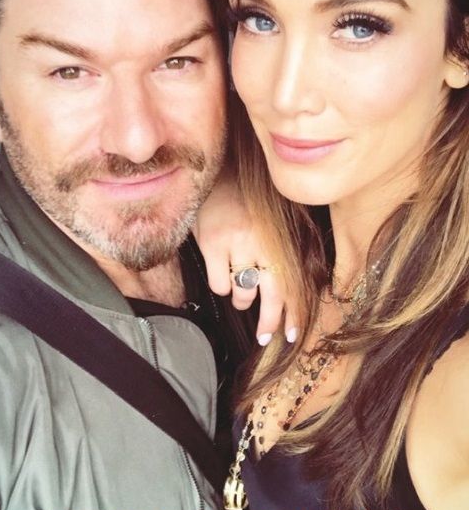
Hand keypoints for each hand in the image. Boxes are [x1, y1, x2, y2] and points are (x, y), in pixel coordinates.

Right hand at [194, 179, 298, 344]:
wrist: (218, 172)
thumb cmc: (247, 200)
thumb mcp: (270, 224)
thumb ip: (278, 253)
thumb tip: (287, 293)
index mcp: (281, 239)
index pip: (294, 283)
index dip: (295, 313)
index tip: (293, 336)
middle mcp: (266, 242)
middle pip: (273, 295)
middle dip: (269, 322)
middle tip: (264, 337)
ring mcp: (239, 243)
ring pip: (243, 293)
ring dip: (242, 300)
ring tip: (239, 293)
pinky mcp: (214, 243)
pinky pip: (220, 284)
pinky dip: (220, 286)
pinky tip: (220, 273)